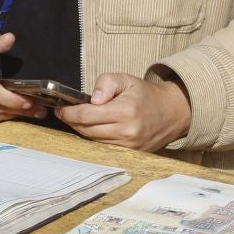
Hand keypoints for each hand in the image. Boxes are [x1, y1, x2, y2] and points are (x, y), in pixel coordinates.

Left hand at [57, 73, 191, 151]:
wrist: (172, 112)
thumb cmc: (146, 95)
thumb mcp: (126, 79)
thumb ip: (106, 83)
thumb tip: (93, 100)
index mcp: (125, 111)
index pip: (86, 115)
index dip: (69, 113)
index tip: (61, 108)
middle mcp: (127, 132)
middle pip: (86, 131)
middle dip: (72, 121)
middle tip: (66, 113)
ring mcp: (129, 146)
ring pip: (93, 141)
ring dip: (82, 130)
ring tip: (79, 119)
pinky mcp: (131, 154)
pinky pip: (103, 148)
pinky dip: (94, 139)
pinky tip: (93, 129)